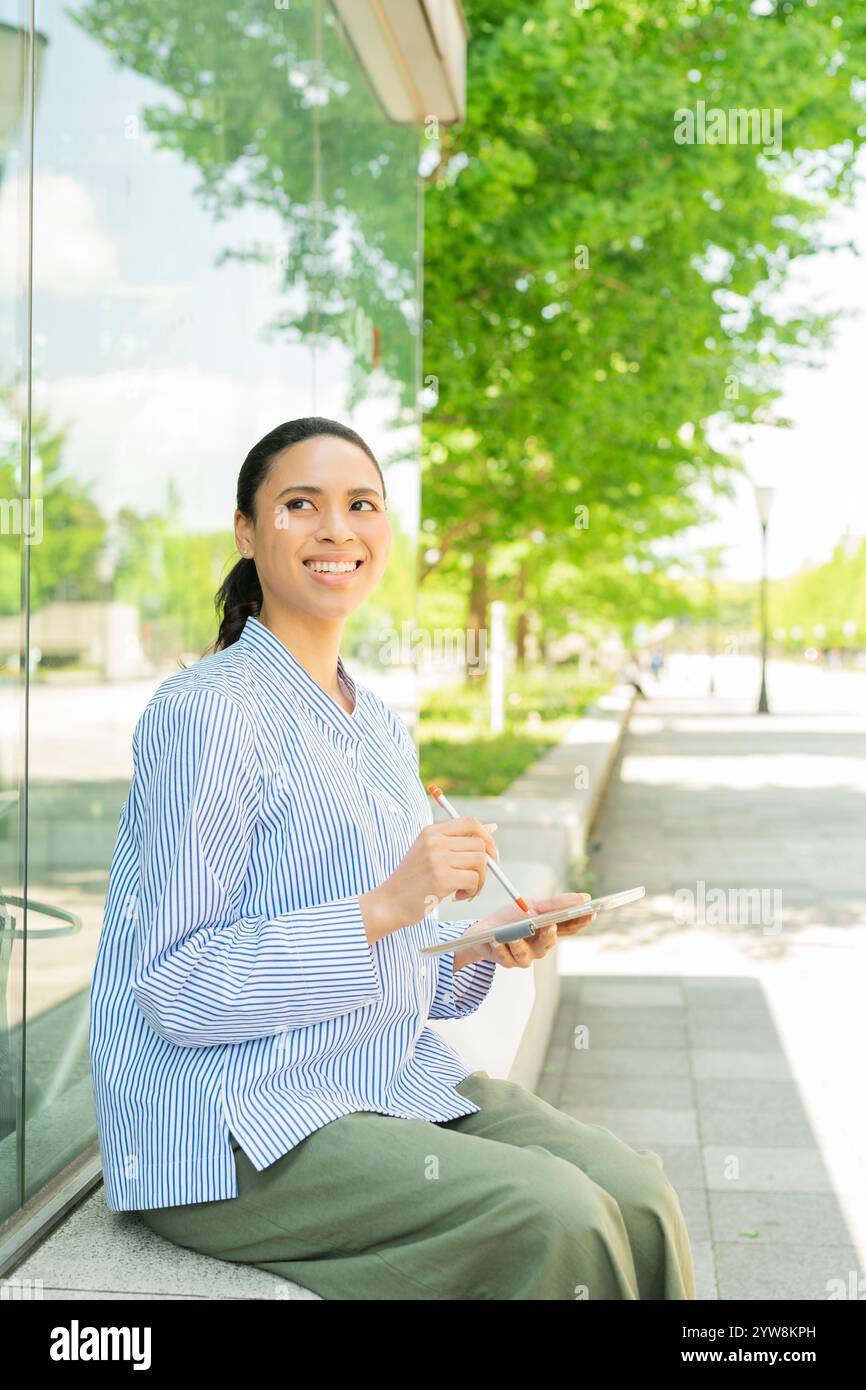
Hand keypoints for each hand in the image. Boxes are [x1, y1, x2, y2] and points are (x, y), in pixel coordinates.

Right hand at [367, 816, 499, 938]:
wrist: (389, 903)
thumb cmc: (413, 881)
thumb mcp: (429, 853)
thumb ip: (457, 841)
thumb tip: (492, 827)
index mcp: (431, 831)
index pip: (471, 823)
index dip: (487, 837)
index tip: (491, 855)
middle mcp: (434, 841)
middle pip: (480, 844)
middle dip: (486, 865)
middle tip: (475, 880)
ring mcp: (437, 858)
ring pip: (480, 862)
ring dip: (479, 881)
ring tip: (465, 890)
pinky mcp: (441, 878)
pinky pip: (474, 880)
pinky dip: (472, 891)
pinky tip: (458, 896)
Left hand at [453, 892, 596, 970]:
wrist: (481, 930)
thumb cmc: (509, 918)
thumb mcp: (532, 905)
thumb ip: (555, 904)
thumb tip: (583, 897)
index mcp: (548, 930)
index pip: (568, 928)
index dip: (580, 922)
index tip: (590, 913)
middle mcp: (539, 946)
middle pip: (549, 943)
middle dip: (549, 935)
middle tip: (549, 925)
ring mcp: (524, 956)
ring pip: (526, 954)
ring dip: (519, 944)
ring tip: (512, 936)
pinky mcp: (508, 961)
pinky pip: (506, 957)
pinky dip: (501, 948)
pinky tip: (496, 941)